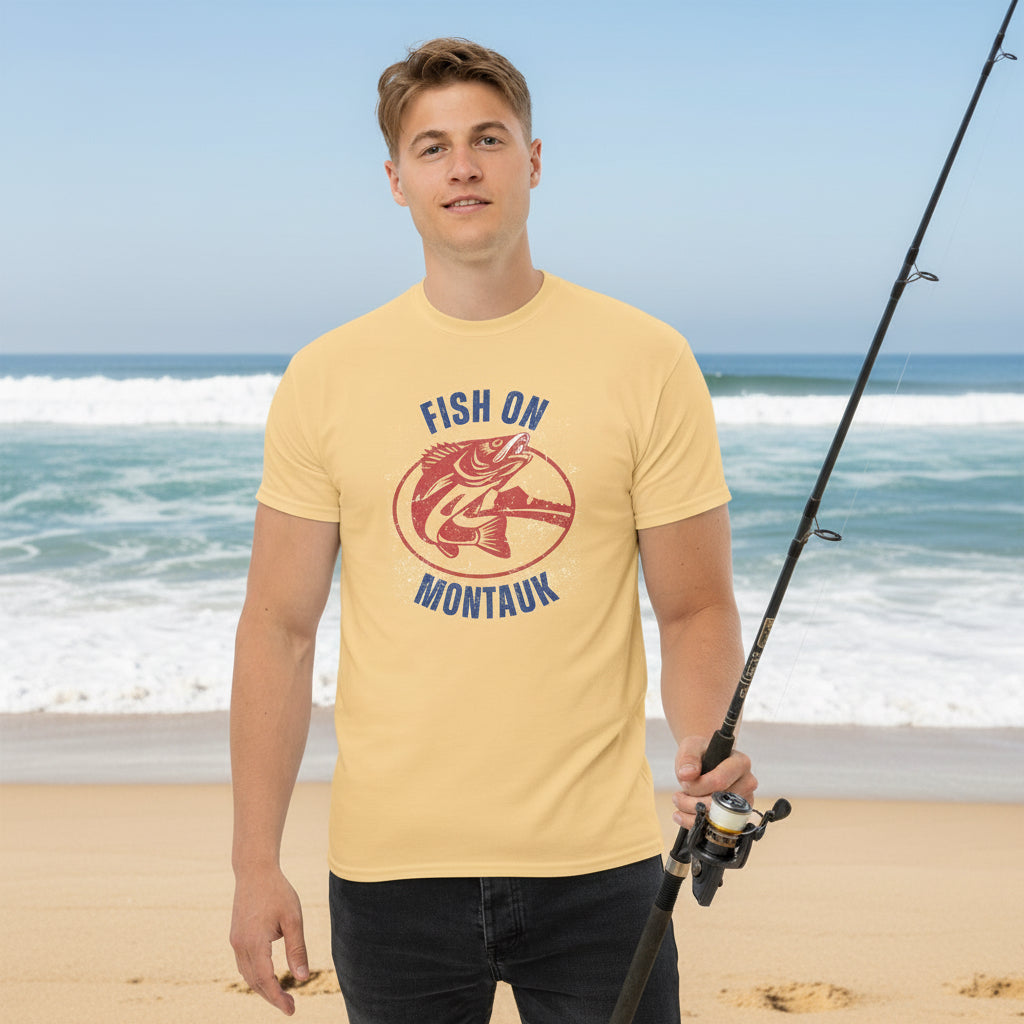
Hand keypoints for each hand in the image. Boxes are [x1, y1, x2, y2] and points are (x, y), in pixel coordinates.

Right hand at [230, 867, 309, 1015]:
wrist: (254, 870)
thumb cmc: (277, 891)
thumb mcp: (293, 918)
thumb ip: (297, 949)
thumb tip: (302, 979)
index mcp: (254, 942)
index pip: (266, 980)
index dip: (278, 998)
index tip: (291, 1010)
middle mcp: (240, 945)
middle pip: (255, 982)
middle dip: (271, 997)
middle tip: (290, 1007)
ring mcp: (235, 941)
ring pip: (247, 975)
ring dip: (262, 988)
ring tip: (281, 996)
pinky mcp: (235, 936)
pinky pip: (244, 964)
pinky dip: (255, 975)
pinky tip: (268, 977)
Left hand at [671, 734, 756, 828]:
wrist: (706, 760)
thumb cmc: (701, 753)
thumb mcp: (691, 748)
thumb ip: (688, 758)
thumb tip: (687, 774)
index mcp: (740, 763)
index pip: (720, 781)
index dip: (698, 786)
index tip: (684, 782)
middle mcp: (747, 783)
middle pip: (720, 802)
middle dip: (693, 802)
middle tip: (677, 796)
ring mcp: (744, 801)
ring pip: (719, 817)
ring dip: (694, 814)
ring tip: (680, 803)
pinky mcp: (738, 816)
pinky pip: (719, 827)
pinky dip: (698, 825)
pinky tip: (683, 817)